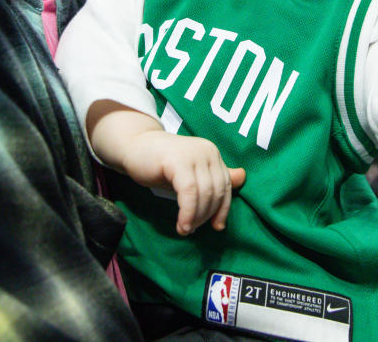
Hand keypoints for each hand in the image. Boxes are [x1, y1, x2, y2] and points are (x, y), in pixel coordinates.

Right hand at [120, 130, 246, 234]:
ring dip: (196, 217)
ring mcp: (193, 154)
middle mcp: (207, 151)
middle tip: (192, 229)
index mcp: (213, 154)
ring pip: (204, 194)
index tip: (216, 227)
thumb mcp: (191, 173)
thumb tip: (242, 177)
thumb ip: (213, 177)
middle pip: (216, 191)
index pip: (226, 186)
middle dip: (206, 216)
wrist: (134, 148)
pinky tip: (181, 224)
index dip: (223, 209)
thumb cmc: (162, 164)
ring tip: (185, 229)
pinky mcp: (178, 160)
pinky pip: (189, 192)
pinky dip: (187, 212)